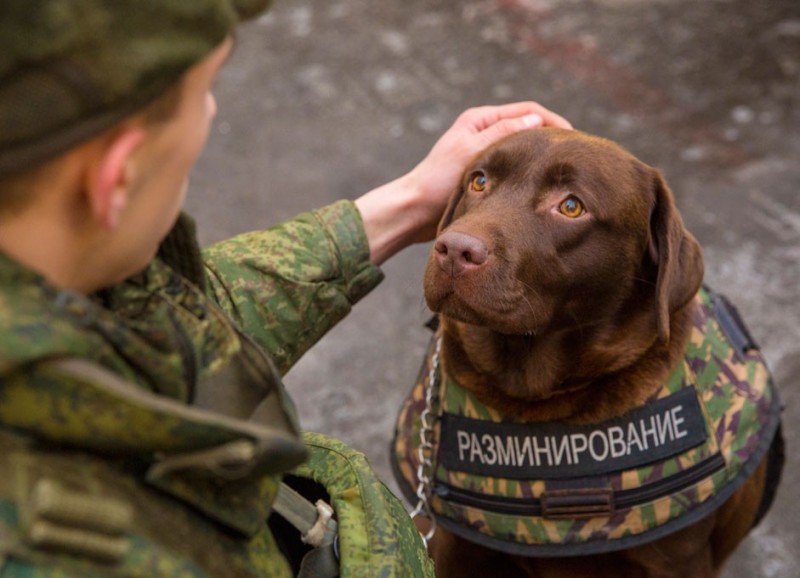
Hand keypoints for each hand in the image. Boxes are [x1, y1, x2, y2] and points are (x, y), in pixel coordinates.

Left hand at [355, 102, 571, 264]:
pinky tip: (539, 184)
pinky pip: (513, 167)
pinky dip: (527, 171)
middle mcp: (484, 132)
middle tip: (573, 155)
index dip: (553, 121)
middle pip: (527, 127)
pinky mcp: (485, 174)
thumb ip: (502, 133)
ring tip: (561, 170)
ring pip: (521, 149)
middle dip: (550, 138)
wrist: (414, 211)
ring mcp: (485, 152)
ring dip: (539, 156)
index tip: (573, 138)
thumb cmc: (437, 180)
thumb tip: (536, 119)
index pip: (528, 110)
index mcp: (480, 119)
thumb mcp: (472, 151)